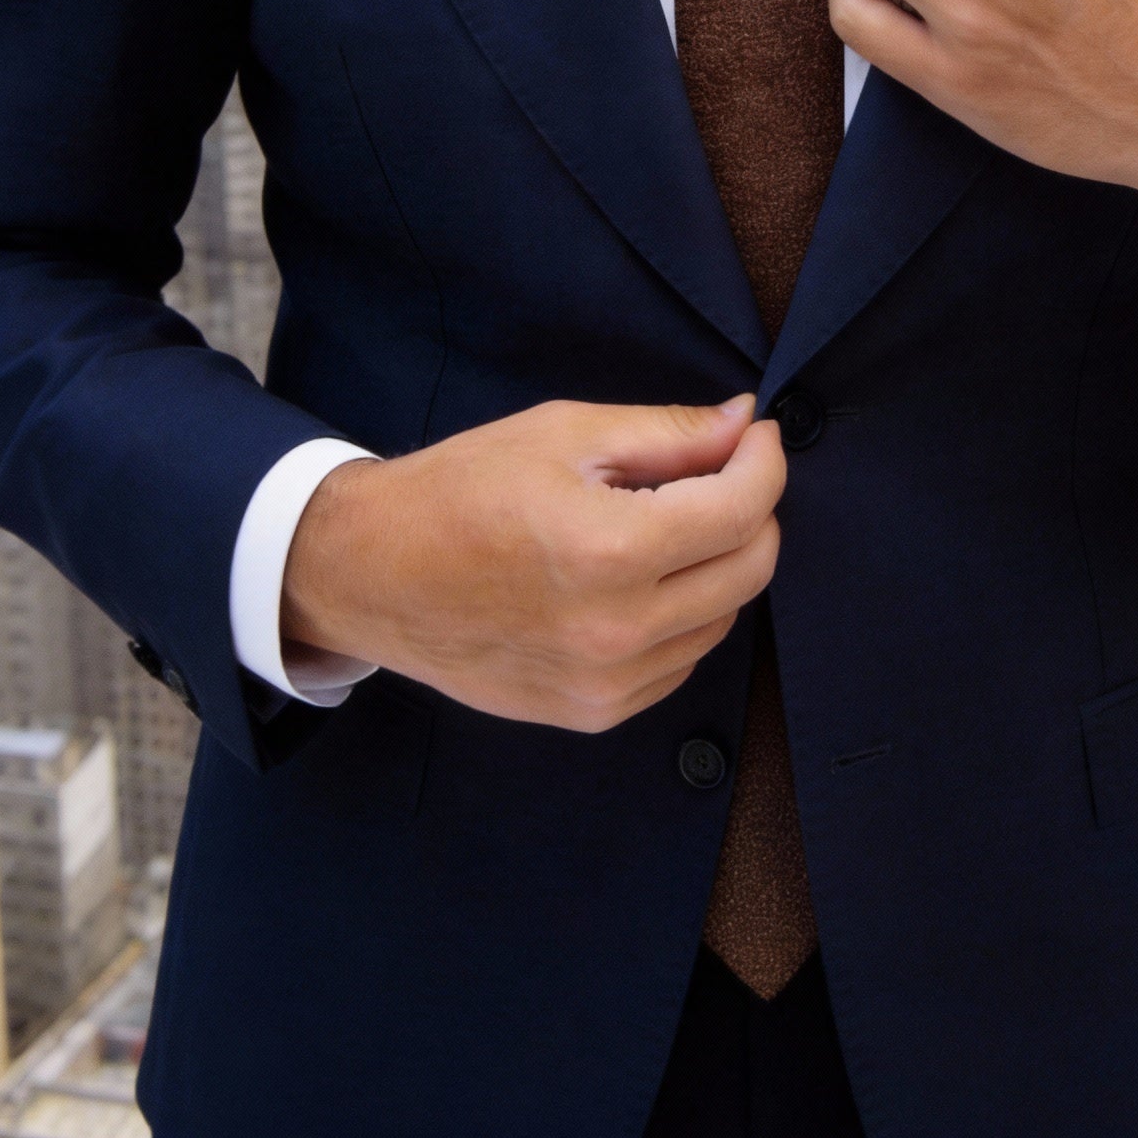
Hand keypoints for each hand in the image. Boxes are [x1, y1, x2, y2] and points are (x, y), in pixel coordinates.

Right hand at [280, 397, 783, 732]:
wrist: (372, 574)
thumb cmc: (460, 489)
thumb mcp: (564, 433)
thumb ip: (668, 433)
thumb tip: (745, 422)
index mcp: (609, 551)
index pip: (742, 509)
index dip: (764, 461)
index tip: (757, 435)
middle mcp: (616, 630)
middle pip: (750, 570)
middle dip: (753, 510)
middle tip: (723, 471)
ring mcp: (606, 685)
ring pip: (723, 619)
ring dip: (719, 565)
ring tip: (668, 522)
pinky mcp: (592, 714)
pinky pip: (680, 661)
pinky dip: (684, 615)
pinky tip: (640, 578)